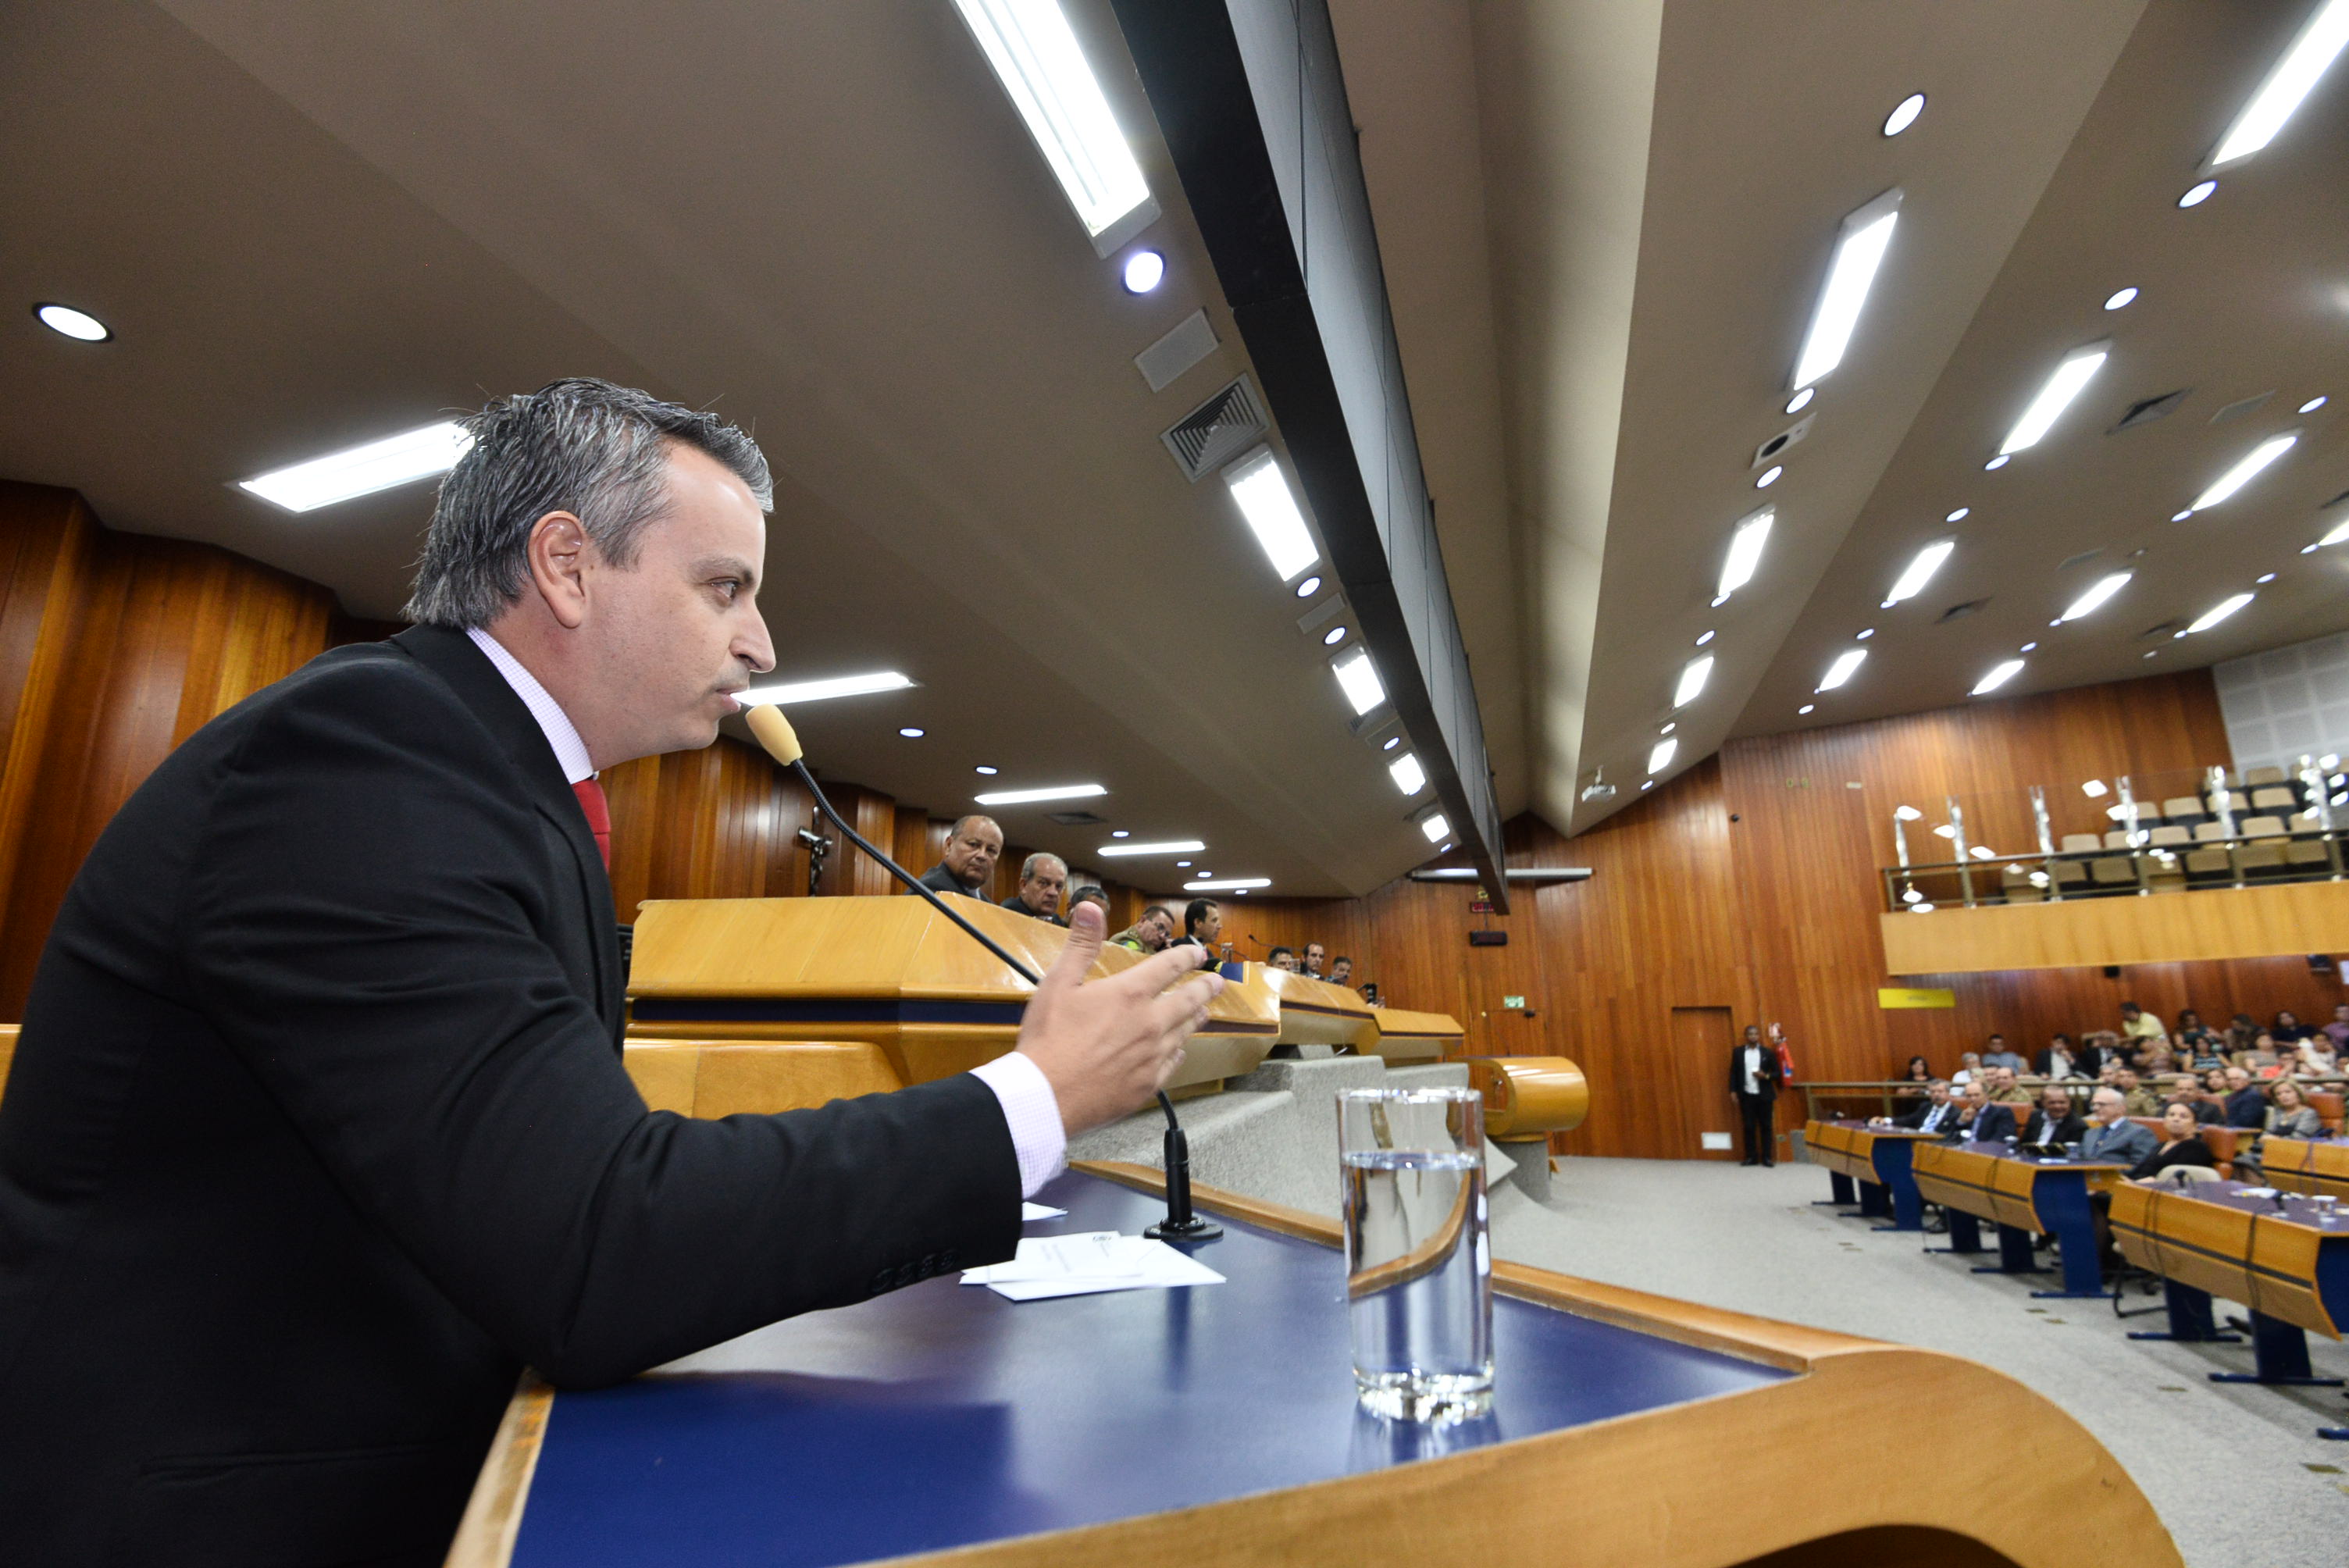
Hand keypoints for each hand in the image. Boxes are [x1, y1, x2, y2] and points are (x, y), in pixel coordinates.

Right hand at [1016, 903, 1225, 1135]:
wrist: (1046, 1096)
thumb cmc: (1048, 1039)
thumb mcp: (1058, 983)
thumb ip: (1080, 945)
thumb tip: (1091, 908)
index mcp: (1130, 993)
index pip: (1170, 966)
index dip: (1187, 957)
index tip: (1197, 954)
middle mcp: (1150, 1023)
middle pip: (1190, 1000)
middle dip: (1206, 987)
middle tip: (1217, 982)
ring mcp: (1152, 1056)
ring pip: (1185, 1032)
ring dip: (1197, 1018)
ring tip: (1203, 1012)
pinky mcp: (1148, 1084)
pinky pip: (1173, 1064)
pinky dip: (1178, 1052)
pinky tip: (1177, 1051)